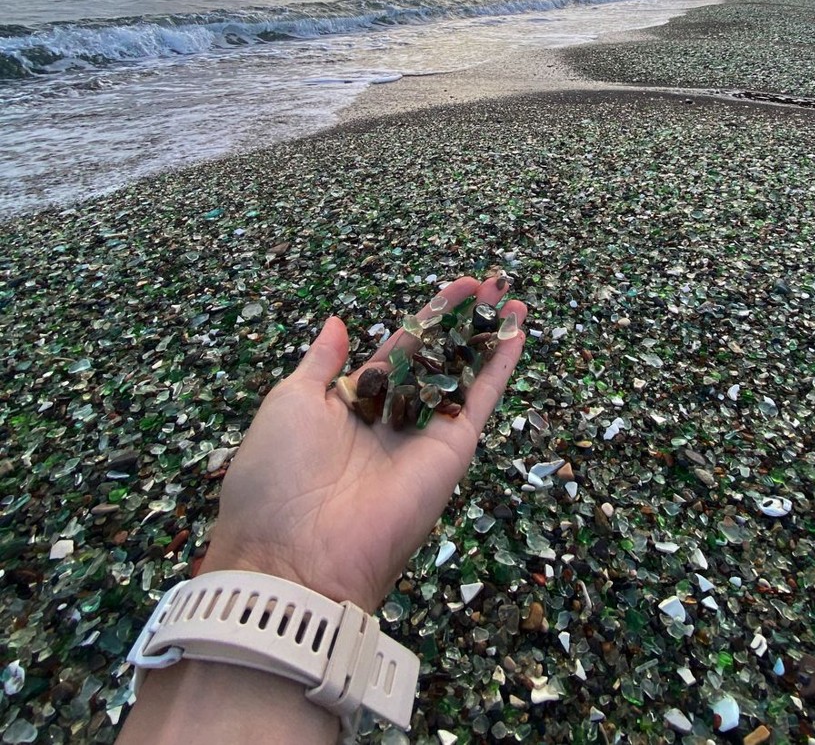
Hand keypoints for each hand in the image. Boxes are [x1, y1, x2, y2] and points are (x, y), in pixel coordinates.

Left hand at [200, 274, 525, 611]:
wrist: (295, 553)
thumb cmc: (277, 475)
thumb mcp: (288, 403)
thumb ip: (321, 363)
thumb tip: (336, 322)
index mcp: (351, 406)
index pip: (399, 352)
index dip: (426, 318)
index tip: (453, 288)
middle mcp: (393, 420)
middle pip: (438, 358)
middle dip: (462, 320)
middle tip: (487, 281)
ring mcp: (425, 435)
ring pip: (463, 374)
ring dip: (488, 335)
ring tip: (509, 294)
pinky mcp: (451, 451)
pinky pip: (480, 401)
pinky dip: (500, 367)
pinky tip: (516, 332)